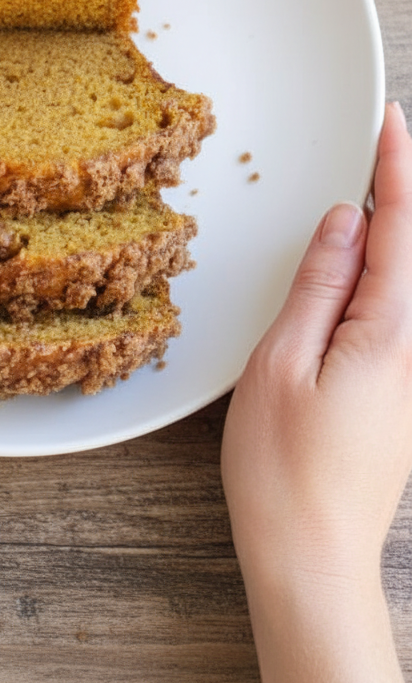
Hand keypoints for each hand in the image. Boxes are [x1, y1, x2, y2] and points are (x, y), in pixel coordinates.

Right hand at [221, 101, 411, 682]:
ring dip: (387, 236)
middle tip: (382, 145)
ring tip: (365, 194)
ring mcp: (409, 377)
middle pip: (411, 255)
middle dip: (400, 196)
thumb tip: (345, 223)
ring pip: (404, 285)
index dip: (398, 170)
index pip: (402, 231)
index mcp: (390, 334)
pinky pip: (394, 315)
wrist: (311, 560)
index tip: (392, 122)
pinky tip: (355, 269)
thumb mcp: (283, 363)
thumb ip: (319, 286)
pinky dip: (378, 276)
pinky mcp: (396, 397)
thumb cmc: (285, 471)